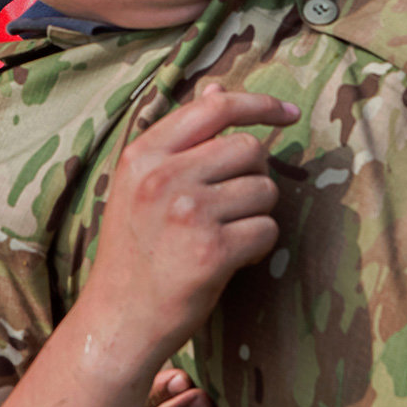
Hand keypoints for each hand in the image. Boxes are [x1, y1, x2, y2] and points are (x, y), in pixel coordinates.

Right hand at [84, 84, 297, 371]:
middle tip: (233, 204)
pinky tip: (231, 259)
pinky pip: (267, 230)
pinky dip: (258, 246)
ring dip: (257, 213)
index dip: (260, 104)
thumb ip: (181, 137)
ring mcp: (187, 213)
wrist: (118, 318)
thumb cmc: (136, 248)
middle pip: (249, 149)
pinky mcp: (211, 251)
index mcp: (144, 153)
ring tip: (226, 234)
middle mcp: (164, 177)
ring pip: (265, 190)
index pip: (215, 107)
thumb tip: (217, 88)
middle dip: (255, 176)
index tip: (288, 113)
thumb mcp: (142, 183)